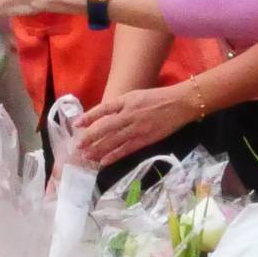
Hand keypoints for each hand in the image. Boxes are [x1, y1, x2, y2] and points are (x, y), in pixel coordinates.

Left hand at [74, 86, 198, 167]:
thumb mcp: (136, 95)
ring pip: (114, 141)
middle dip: (90, 137)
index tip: (76, 124)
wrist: (180, 104)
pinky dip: (114, 156)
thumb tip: (103, 116)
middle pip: (106, 127)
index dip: (89, 116)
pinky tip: (104, 161)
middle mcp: (130, 114)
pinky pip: (126, 149)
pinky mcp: (145, 140)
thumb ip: (121, 105)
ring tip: (86, 156)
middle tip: (78, 146)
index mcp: (127, 100)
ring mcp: (137, 128)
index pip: (104, 108)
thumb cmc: (157, 98)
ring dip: (99, 149)